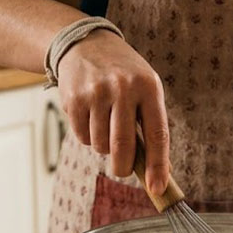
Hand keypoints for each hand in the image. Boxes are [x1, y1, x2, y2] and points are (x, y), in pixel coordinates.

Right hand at [57, 29, 169, 194]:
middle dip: (123, 167)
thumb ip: (150, 124)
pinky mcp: (74, 99)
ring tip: (104, 124)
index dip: (158, 165)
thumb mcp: (145, 88)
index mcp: (149, 87)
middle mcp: (123, 88)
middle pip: (123, 146)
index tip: (157, 188)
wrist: (85, 43)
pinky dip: (87, 136)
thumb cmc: (123, 74)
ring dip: (102, 146)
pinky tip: (90, 116)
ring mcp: (96, 93)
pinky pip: (82, 137)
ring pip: (100, 145)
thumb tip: (158, 172)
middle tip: (122, 170)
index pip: (157, 134)